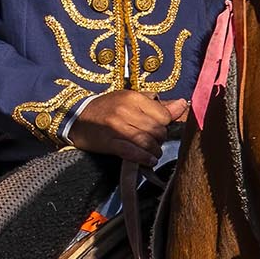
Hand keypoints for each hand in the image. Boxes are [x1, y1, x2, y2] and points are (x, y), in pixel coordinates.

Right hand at [68, 92, 186, 161]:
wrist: (76, 117)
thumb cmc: (107, 107)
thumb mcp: (131, 99)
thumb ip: (157, 104)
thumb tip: (183, 104)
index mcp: (133, 97)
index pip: (163, 115)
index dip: (165, 125)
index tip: (159, 129)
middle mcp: (126, 110)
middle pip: (157, 130)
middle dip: (159, 139)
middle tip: (155, 142)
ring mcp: (117, 127)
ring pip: (147, 142)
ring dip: (154, 151)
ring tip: (152, 153)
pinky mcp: (109, 142)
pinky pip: (132, 152)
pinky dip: (144, 159)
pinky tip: (149, 161)